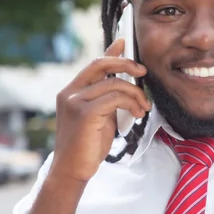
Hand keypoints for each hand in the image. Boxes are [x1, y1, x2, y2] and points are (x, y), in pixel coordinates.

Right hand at [50, 38, 150, 182]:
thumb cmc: (87, 145)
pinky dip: (131, 103)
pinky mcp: (85, 113)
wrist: (72, 171)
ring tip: (143, 108)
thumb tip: (122, 82)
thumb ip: (107, 97)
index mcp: (71, 91)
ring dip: (135, 94)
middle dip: (126, 64)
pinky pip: (115, 98)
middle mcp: (70, 93)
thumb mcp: (100, 115)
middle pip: (101, 64)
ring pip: (114, 84)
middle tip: (143, 73)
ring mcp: (75, 102)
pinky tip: (137, 114)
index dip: (111, 52)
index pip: (94, 64)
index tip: (125, 42)